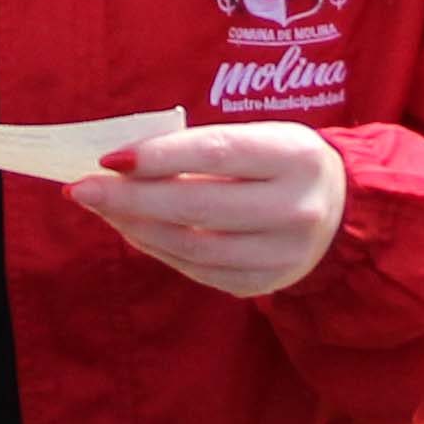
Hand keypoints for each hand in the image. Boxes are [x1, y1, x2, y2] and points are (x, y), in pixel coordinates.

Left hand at [69, 123, 349, 299]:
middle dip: (130, 198)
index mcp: (295, 157)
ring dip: (135, 227)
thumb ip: (199, 149)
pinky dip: (158, 249)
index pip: (216, 153)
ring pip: (191, 246)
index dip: (158, 156)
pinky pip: (198, 270)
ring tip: (101, 208)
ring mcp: (283, 255)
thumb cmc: (281, 163)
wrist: (342, 213)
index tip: (108, 157)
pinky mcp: (265, 284)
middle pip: (197, 206)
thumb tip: (121, 164)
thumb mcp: (258, 139)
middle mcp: (295, 208)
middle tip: (81, 189)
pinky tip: (133, 230)